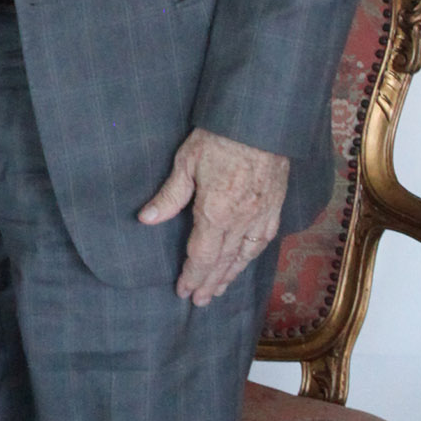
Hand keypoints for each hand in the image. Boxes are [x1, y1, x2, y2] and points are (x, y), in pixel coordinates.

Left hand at [138, 128, 287, 303]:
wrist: (261, 120)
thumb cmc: (220, 137)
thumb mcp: (186, 162)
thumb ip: (169, 196)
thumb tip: (146, 220)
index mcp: (215, 212)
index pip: (201, 257)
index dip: (191, 276)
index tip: (183, 290)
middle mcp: (240, 220)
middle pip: (223, 262)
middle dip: (209, 283)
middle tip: (199, 301)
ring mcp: (261, 215)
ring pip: (245, 256)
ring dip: (230, 275)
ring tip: (219, 290)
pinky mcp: (275, 205)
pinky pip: (263, 240)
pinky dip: (251, 256)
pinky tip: (245, 261)